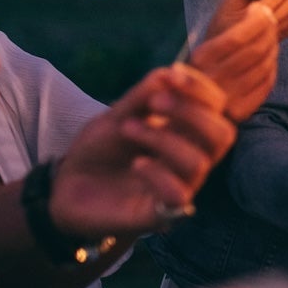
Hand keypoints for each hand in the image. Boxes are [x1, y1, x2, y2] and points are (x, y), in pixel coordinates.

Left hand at [50, 65, 234, 237]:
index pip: (216, 108)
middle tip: (155, 102)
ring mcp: (179, 187)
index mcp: (186, 131)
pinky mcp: (161, 214)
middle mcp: (190, 158)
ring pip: (199, 163)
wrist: (65, 186)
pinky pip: (178, 196)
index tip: (171, 75)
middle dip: (192, 113)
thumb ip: (143, 96)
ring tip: (128, 129)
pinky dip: (158, 174)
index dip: (200, 89)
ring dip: (164, 139)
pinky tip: (136, 164)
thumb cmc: (99, 150)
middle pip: (222, 135)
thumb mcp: (118, 115)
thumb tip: (170, 73)